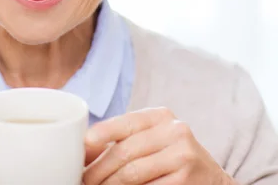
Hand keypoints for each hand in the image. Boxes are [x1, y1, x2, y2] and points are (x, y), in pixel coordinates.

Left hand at [83, 107, 234, 184]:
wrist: (209, 178)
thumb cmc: (169, 156)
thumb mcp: (149, 139)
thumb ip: (120, 139)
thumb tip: (84, 149)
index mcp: (160, 116)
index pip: (125, 122)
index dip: (102, 133)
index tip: (85, 143)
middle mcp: (174, 131)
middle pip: (125, 151)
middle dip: (99, 169)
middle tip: (84, 180)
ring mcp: (183, 156)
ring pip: (133, 173)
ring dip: (109, 184)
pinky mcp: (186, 179)